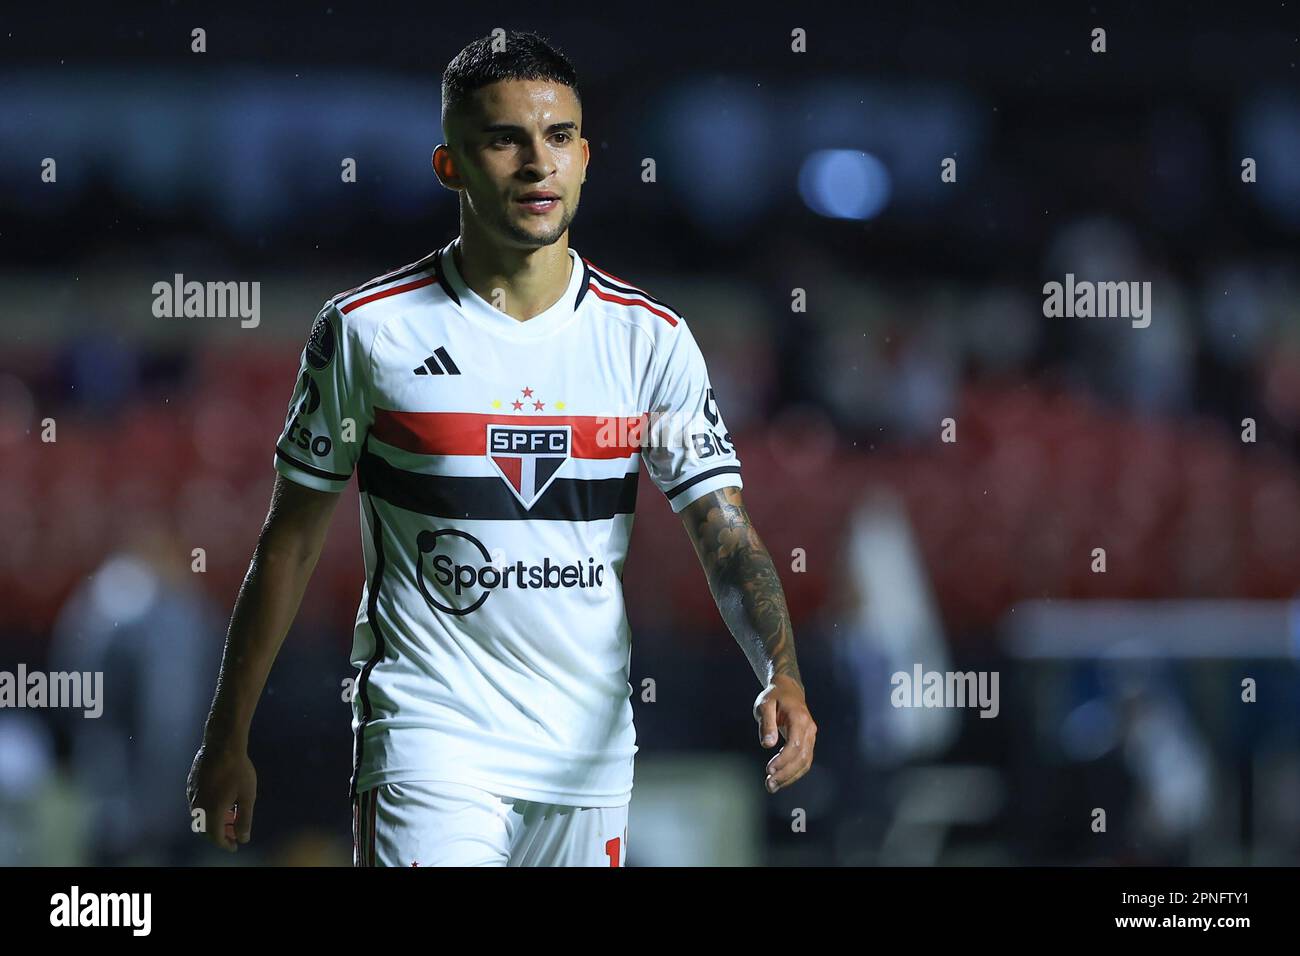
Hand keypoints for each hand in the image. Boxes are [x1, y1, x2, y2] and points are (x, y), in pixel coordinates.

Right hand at [187, 739, 256, 851]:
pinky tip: (222, 801)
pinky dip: (208, 810)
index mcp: (211, 811)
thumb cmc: (238, 769)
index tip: (235, 846)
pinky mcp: (190, 785)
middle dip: (218, 834)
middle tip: (233, 833)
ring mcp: (192, 795)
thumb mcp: (247, 796)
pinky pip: (197, 804)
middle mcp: (197, 806)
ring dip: (213, 821)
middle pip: (204, 829)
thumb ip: (245, 819)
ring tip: (230, 817)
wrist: (222, 744)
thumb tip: (243, 838)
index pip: (215, 837)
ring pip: (199, 817)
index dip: (225, 844)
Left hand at [753, 674, 816, 792]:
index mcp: (799, 718)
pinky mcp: (808, 741)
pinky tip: (781, 779)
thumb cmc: (774, 696)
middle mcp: (809, 729)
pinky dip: (794, 772)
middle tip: (769, 785)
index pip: (795, 745)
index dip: (783, 760)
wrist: (788, 689)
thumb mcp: (765, 704)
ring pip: (806, 762)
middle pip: (802, 757)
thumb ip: (766, 723)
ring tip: (772, 786)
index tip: (769, 770)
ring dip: (790, 776)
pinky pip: (805, 761)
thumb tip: (767, 744)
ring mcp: (811, 736)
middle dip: (786, 774)